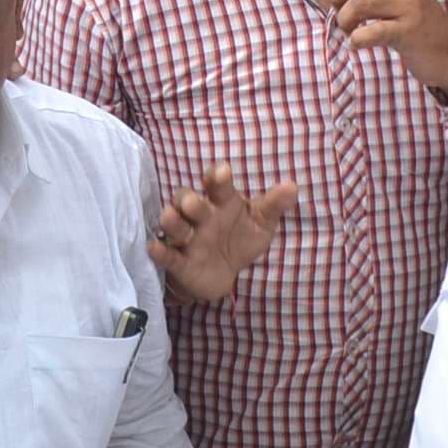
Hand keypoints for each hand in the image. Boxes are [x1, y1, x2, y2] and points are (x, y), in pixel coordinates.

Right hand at [149, 166, 298, 303]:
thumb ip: (273, 206)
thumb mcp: (260, 224)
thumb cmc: (240, 240)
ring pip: (175, 225)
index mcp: (222, 203)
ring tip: (169, 217)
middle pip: (188, 201)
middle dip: (189, 201)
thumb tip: (293, 187)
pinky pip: (168, 255)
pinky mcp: (180, 262)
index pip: (216, 185)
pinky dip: (160, 251)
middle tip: (192, 203)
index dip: (216, 177)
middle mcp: (201, 217)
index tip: (222, 173)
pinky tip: (154, 247)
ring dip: (171, 221)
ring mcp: (188, 239)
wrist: (225, 274)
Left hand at [291, 0, 447, 101]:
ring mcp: (410, 4)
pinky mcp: (411, 30)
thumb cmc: (410, 16)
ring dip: (345, 20)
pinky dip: (358, 39)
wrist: (446, 49)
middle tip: (339, 13)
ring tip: (351, 30)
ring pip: (359, 2)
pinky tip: (359, 43)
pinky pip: (373, 31)